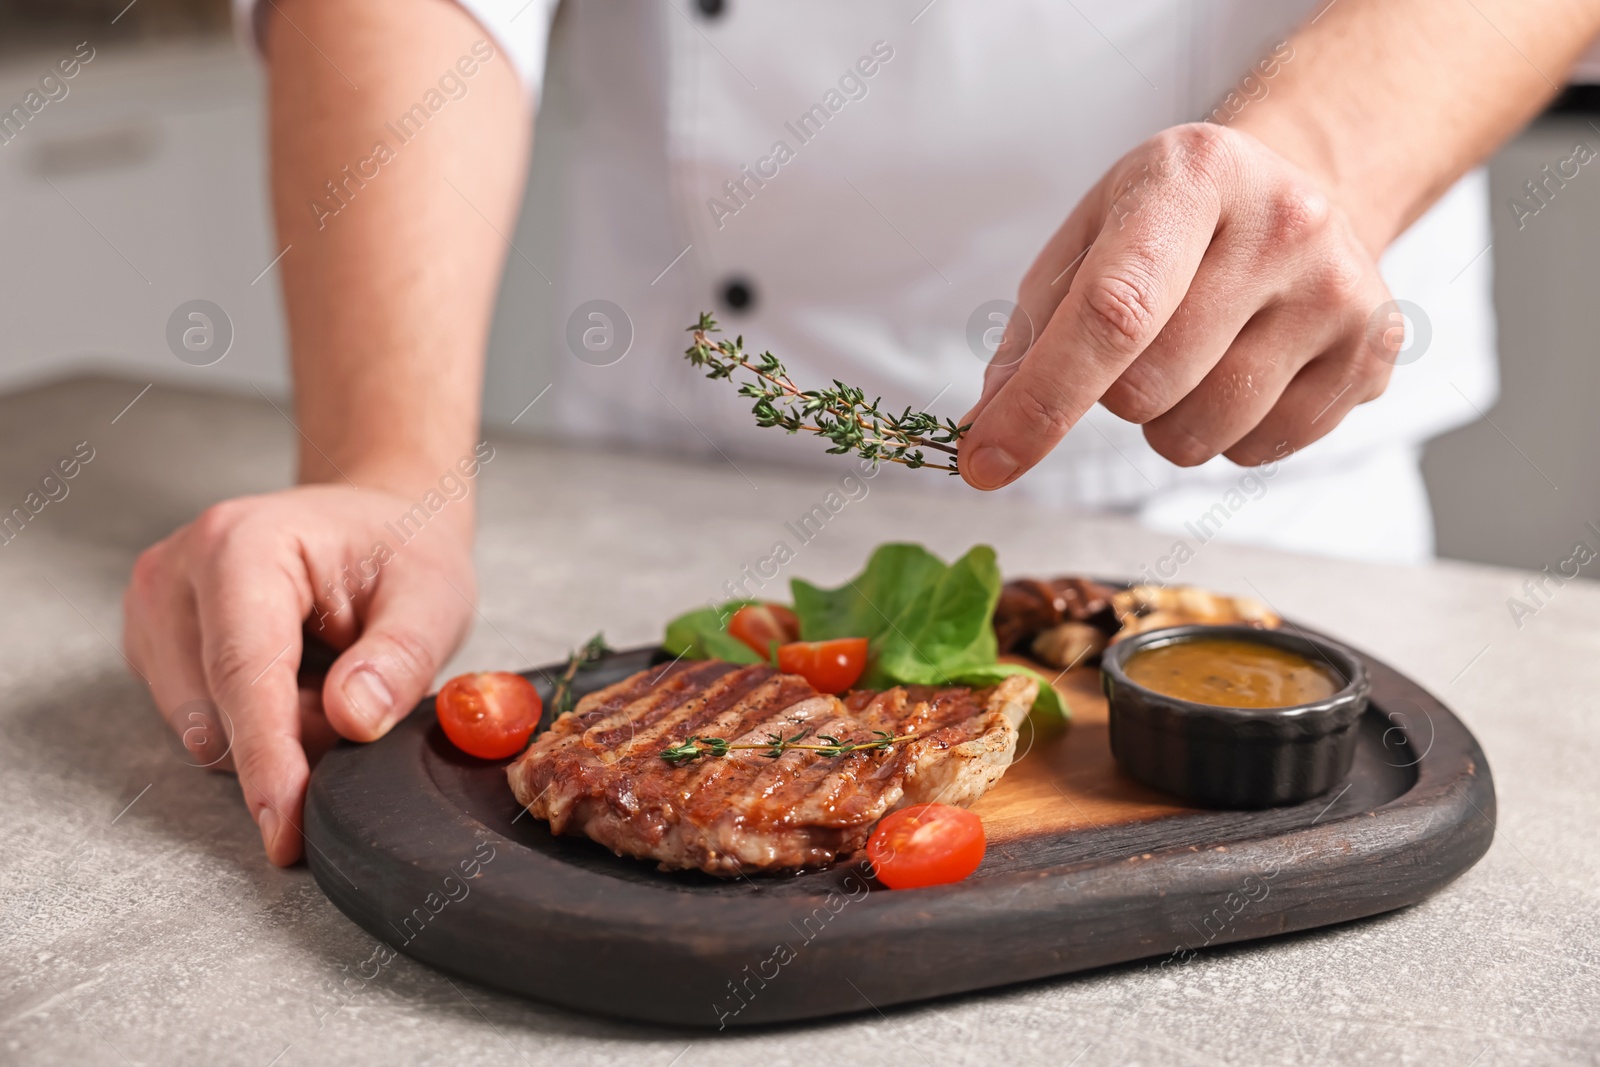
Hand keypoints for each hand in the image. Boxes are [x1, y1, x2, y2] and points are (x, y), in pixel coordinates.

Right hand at [123, 484, 476, 864]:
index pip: (244, 675)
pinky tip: (294, 676)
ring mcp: (153, 610)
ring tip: (329, 671)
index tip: (285, 829)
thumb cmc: (403, 550)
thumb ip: (401, 657)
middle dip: (295, 736)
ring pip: (205, 731)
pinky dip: (256, 722)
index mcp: (241, 547)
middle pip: (219, 714)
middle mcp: (175, 573)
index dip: (267, 760)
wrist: (376, 524)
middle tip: (362, 686)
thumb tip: (354, 720)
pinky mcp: (151, 645)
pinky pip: (201, 725)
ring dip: (278, 730)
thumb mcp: (434, 597)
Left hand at [960, 123, 1396, 489]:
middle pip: (1150, 388)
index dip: (1042, 401)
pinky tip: (1246, 367)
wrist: (1296, 192)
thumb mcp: (1086, 245)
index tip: (985, 461)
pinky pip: (1259, 451)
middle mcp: (1284, 223)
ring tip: (1195, 354)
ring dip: (1168, 421)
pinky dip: (1227, 434)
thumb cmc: (1169, 227)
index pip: (1112, 312)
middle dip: (1113, 395)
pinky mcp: (1373, 352)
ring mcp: (1340, 290)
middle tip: (1139, 344)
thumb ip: (1027, 341)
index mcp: (1193, 176)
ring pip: (1201, 435)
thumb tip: (982, 437)